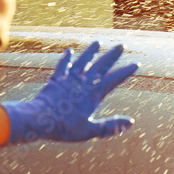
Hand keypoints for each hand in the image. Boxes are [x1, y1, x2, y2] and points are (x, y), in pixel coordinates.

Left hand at [2, 43, 137, 144]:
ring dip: (91, 51)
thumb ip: (111, 126)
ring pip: (83, 61)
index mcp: (93, 94)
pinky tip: (70, 51)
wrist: (38, 120)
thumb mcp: (90, 131)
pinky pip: (63, 66)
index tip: (135, 63)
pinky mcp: (56, 80)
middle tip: (122, 45)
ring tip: (98, 42)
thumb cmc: (64, 128)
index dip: (125, 71)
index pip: (114, 79)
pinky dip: (67, 58)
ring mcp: (69, 79)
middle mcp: (83, 82)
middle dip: (112, 55)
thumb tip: (130, 122)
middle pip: (100, 65)